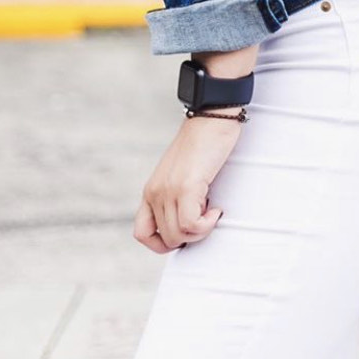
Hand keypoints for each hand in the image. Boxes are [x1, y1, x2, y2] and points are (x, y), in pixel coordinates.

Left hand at [133, 115, 240, 252]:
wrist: (212, 116)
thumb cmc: (204, 141)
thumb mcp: (182, 172)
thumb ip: (177, 194)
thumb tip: (188, 221)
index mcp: (151, 190)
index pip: (142, 233)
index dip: (163, 242)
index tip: (186, 231)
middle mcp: (155, 192)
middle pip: (166, 239)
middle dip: (190, 237)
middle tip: (206, 218)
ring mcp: (168, 190)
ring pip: (178, 235)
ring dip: (201, 231)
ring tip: (213, 213)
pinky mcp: (186, 186)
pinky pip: (191, 224)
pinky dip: (206, 224)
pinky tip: (216, 210)